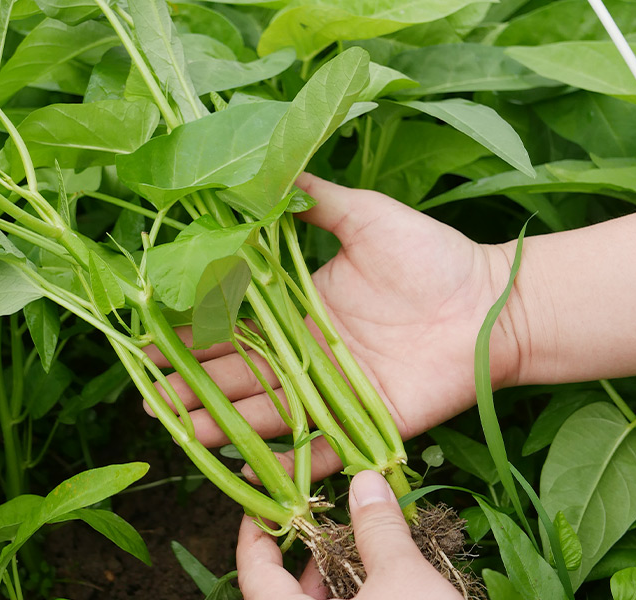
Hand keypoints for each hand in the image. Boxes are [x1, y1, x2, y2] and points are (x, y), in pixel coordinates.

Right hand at [147, 174, 521, 477]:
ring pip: (263, 411)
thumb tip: (267, 168)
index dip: (192, 327)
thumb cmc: (431, 255)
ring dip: (218, 421)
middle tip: (143, 389)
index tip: (149, 332)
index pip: (233, 320)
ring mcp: (333, 390)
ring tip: (171, 425)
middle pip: (237, 371)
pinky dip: (283, 461)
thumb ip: (316, 199)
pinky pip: (318, 447)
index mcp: (301, 307)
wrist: (492, 302)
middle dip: (189, 380)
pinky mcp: (365, 421)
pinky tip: (240, 468)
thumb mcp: (365, 215)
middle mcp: (307, 352)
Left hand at [237, 471, 462, 599]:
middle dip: (309, 550)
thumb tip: (365, 482)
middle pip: (285, 593)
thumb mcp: (404, 581)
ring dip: (338, 577)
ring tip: (361, 545)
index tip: (267, 501)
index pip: (254, 572)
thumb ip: (378, 529)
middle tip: (326, 515)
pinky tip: (382, 583)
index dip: (258, 531)